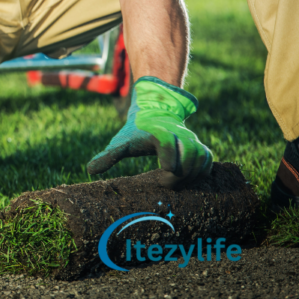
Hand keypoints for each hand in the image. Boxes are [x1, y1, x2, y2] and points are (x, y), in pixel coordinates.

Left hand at [87, 77, 212, 186]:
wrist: (154, 114)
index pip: (166, 141)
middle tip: (165, 184)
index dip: (168, 156)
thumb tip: (89, 170)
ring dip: (191, 174)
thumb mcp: (121, 142)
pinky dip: (202, 172)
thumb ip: (108, 156)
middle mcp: (178, 134)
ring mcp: (191, 139)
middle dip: (179, 173)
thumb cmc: (135, 132)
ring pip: (201, 157)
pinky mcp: (199, 146)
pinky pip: (208, 159)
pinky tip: (189, 181)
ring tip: (176, 184)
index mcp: (157, 132)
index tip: (164, 170)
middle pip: (188, 153)